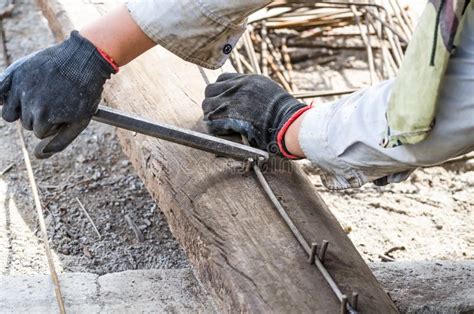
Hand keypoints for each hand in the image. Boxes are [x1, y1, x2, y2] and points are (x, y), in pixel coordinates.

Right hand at [0, 31, 116, 157]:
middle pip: (25, 123)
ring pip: (10, 113)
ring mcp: (19, 86)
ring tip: (40, 96)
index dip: (54, 124)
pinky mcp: (15, 72)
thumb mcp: (79, 122)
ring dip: (22, 109)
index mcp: (43, 117)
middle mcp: (27, 103)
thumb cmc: (84, 93)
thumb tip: (38, 155)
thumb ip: (59, 142)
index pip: (39, 133)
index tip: (65, 111)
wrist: (83, 60)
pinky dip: (1, 96)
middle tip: (56, 101)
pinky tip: (10, 96)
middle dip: (40, 116)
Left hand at [202, 73, 307, 156]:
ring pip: (208, 106)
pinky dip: (213, 127)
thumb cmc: (284, 113)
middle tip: (217, 113)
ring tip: (219, 123)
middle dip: (212, 102)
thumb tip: (244, 98)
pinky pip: (211, 121)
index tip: (223, 100)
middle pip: (210, 90)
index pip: (222, 79)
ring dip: (211, 115)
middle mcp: (238, 88)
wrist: (288, 123)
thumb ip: (254, 91)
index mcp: (248, 80)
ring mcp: (233, 102)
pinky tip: (221, 131)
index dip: (220, 90)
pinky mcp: (231, 118)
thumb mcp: (269, 91)